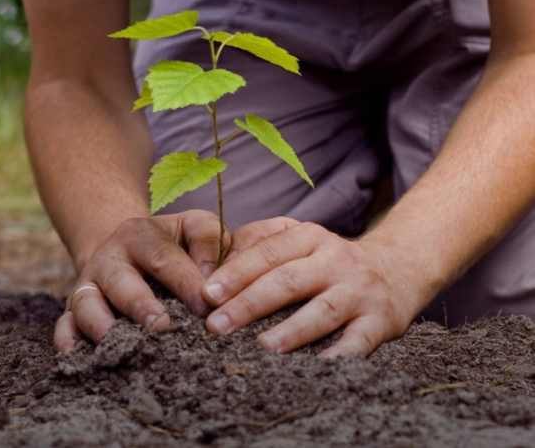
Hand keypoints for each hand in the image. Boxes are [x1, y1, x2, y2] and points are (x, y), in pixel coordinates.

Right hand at [54, 210, 229, 352]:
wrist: (125, 247)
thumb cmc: (171, 243)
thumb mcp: (191, 227)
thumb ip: (209, 242)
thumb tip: (213, 282)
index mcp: (140, 235)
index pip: (163, 257)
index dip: (185, 281)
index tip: (206, 306)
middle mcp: (109, 258)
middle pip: (121, 282)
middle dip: (141, 306)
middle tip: (162, 327)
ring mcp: (88, 284)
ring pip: (87, 303)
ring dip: (103, 325)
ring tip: (124, 347)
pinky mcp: (73, 308)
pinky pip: (63, 323)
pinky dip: (66, 338)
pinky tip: (74, 355)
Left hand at [201, 217, 420, 356]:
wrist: (398, 267)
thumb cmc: (329, 260)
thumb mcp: (299, 238)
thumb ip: (259, 243)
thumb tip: (215, 264)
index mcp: (309, 237)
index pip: (267, 253)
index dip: (235, 273)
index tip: (207, 294)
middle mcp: (335, 260)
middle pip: (288, 280)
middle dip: (249, 303)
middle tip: (216, 326)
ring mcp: (359, 290)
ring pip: (323, 310)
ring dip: (292, 330)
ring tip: (262, 346)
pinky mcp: (381, 320)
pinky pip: (359, 341)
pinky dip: (340, 355)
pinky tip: (317, 368)